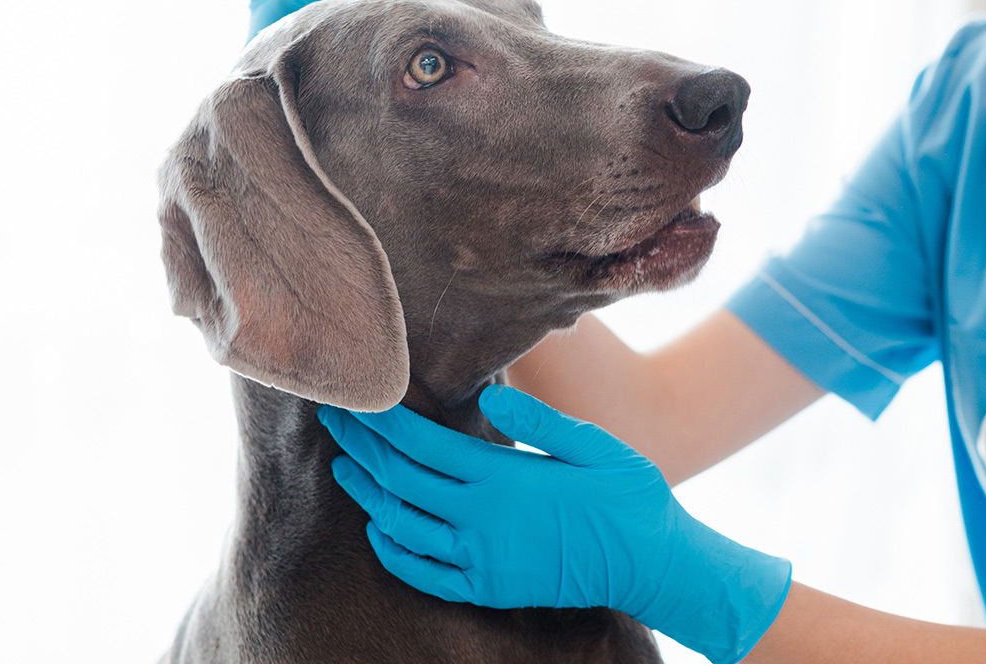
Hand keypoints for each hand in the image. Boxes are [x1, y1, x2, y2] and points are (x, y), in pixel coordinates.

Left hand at [318, 386, 792, 663]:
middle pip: (400, 481)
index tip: (355, 399)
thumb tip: (489, 397)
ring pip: (402, 526)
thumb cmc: (629, 495)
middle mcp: (481, 521)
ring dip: (367, 495)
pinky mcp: (487, 588)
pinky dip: (391, 550)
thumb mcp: (594, 445)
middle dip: (361, 447)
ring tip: (345, 467)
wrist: (652, 564)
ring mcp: (481, 560)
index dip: (381, 422)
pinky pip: (422, 573)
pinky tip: (379, 529)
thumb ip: (539, 421)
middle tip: (333, 420)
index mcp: (504, 478)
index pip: (421, 445)